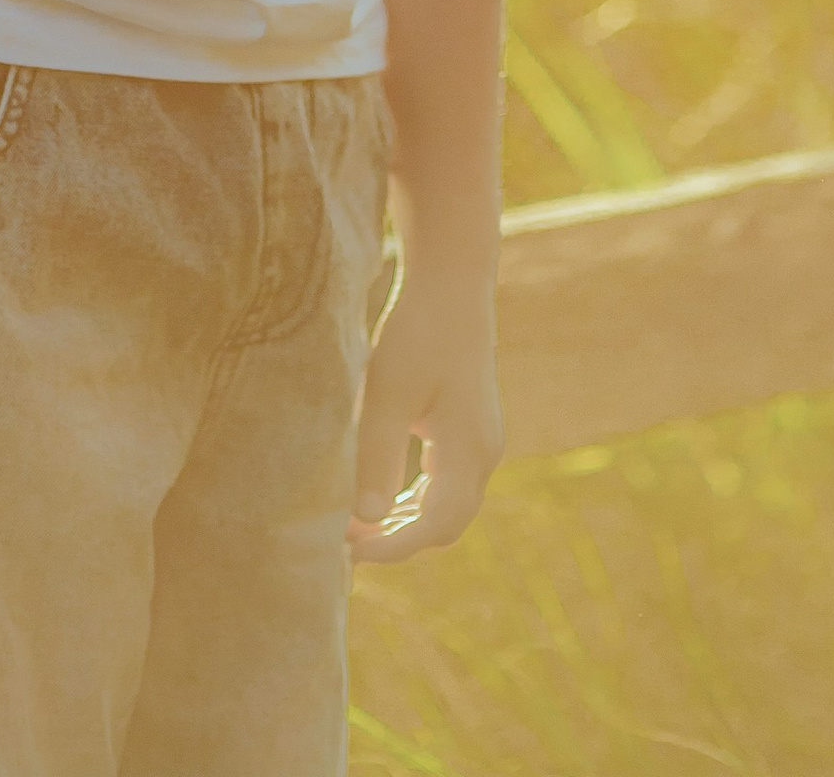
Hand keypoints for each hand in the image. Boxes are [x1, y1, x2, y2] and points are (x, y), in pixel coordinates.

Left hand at [346, 273, 503, 563]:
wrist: (451, 284)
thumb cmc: (418, 332)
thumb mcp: (388, 393)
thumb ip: (378, 457)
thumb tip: (366, 519)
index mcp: (469, 450)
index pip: (434, 525)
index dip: (392, 546)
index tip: (349, 549)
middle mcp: (484, 453)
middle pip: (446, 524)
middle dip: (399, 541)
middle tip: (348, 543)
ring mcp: (483, 441)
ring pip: (449, 506)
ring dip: (407, 521)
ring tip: (359, 525)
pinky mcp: (472, 429)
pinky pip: (448, 483)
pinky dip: (418, 499)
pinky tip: (384, 497)